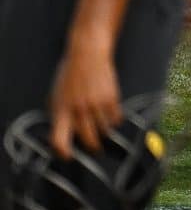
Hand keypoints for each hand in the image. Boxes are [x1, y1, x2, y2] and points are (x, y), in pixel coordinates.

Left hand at [48, 43, 120, 159]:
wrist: (87, 54)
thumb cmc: (69, 75)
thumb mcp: (56, 96)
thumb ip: (60, 115)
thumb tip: (65, 133)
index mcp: (60, 111)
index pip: (59, 141)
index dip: (63, 153)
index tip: (68, 156)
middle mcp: (78, 110)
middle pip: (88, 140)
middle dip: (92, 147)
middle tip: (94, 148)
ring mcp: (96, 104)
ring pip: (103, 131)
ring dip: (103, 133)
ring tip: (102, 131)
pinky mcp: (111, 98)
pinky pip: (115, 119)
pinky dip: (114, 122)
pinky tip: (110, 118)